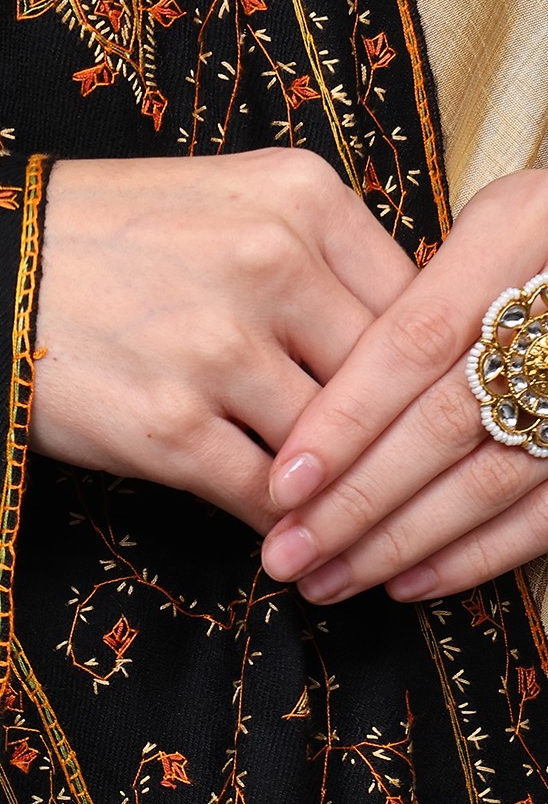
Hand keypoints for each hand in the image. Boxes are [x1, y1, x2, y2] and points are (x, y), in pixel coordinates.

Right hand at [29, 149, 415, 530]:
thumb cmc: (101, 240)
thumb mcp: (226, 201)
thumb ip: (314, 256)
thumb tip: (393, 345)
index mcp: (301, 197)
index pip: (411, 305)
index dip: (417, 376)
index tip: (413, 417)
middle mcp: (272, 264)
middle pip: (382, 382)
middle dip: (390, 447)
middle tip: (398, 489)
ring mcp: (221, 349)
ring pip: (330, 448)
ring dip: (340, 497)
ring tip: (346, 527)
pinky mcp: (170, 427)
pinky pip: (264, 497)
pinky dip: (284, 527)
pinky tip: (286, 538)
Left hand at [261, 169, 547, 601]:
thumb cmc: (533, 237)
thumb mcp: (483, 220)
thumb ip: (414, 291)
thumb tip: (314, 380)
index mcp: (516, 238)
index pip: (412, 346)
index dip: (344, 422)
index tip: (282, 483)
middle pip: (442, 426)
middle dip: (353, 502)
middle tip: (285, 554)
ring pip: (487, 481)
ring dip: (397, 542)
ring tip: (325, 579)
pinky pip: (543, 516)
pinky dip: (474, 557)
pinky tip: (407, 583)